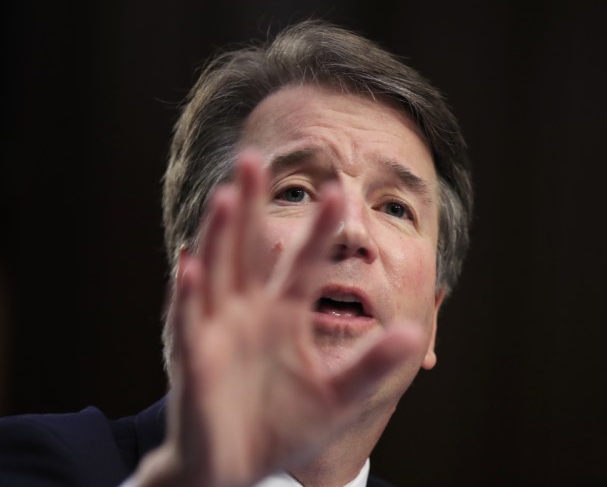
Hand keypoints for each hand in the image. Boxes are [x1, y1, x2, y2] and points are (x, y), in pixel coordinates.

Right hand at [132, 153, 421, 486]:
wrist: (238, 469)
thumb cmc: (283, 426)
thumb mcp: (336, 395)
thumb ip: (370, 365)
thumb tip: (412, 334)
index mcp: (283, 315)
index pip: (304, 263)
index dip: (320, 230)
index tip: (339, 191)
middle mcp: (248, 313)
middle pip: (249, 249)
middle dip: (252, 206)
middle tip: (255, 157)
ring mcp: (218, 333)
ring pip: (217, 273)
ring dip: (220, 236)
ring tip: (228, 196)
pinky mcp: (194, 361)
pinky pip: (189, 323)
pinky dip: (188, 295)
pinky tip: (190, 265)